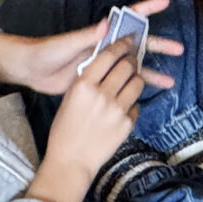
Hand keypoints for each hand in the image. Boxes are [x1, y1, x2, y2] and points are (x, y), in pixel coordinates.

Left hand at [0, 0, 180, 94]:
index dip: (146, 9)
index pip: (127, 17)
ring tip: (171, 80)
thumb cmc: (45, 51)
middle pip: (137, 44)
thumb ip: (87, 36)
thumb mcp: (66, 44)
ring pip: (132, 67)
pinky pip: (121, 83)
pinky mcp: (98, 80)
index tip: (165, 2)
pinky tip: (146, 95)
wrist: (29, 70)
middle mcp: (104, 47)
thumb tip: (107, 24)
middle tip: (179, 49)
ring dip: (150, 71)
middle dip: (158, 45)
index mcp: (99, 34)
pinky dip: (135, 88)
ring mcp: (102, 64)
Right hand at [28, 40, 148, 201]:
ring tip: (130, 82)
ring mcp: (117, 109)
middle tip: (131, 60)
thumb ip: (87, 80)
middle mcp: (102, 94)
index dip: (121, 45)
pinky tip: (122, 108)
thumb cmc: (65, 130)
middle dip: (131, 60)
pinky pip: (136, 105)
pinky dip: (131, 104)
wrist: (71, 161)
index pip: (108, 56)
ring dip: (135, 79)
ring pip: (137, 83)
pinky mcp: (127, 123)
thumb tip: (106, 64)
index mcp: (84, 85)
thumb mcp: (70, 98)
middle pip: (127, 66)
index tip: (128, 40)